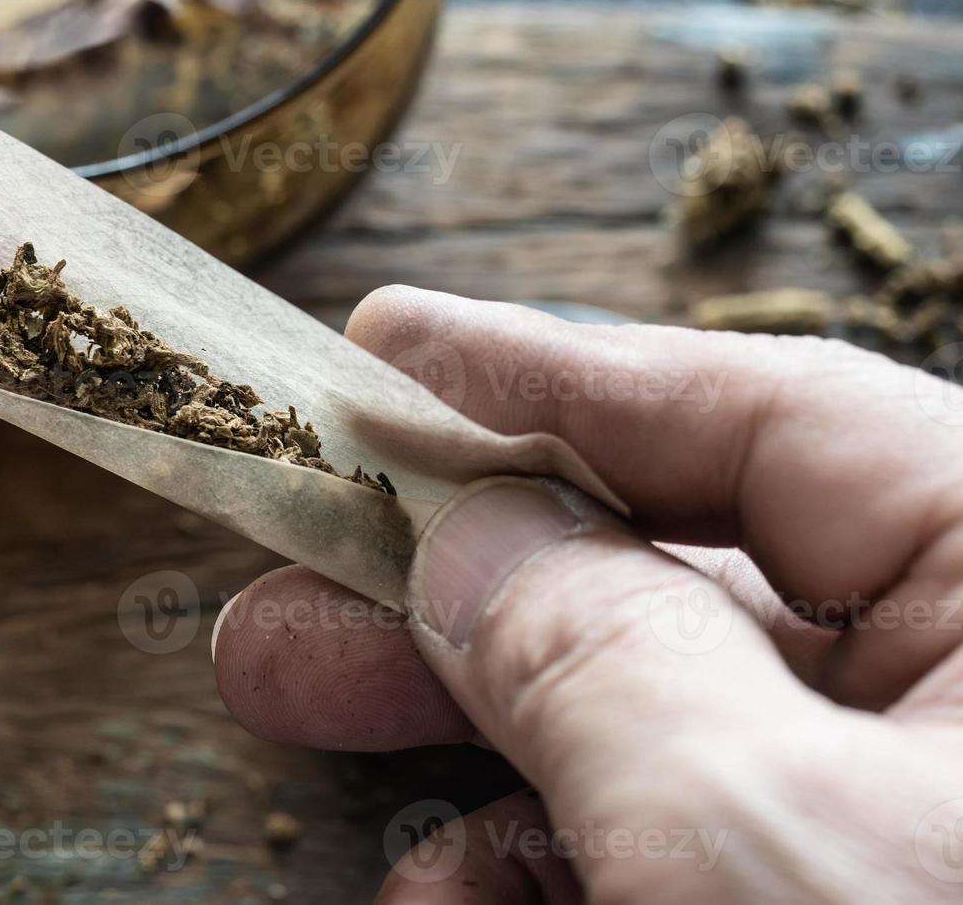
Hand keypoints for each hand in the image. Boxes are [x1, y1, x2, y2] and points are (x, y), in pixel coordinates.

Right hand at [213, 286, 962, 900]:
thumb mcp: (746, 821)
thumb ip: (600, 649)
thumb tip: (469, 533)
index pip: (769, 413)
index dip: (551, 373)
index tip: (390, 345)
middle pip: (676, 572)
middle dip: (460, 582)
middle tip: (294, 571)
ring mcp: (912, 809)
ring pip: (654, 719)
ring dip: (469, 739)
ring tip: (309, 733)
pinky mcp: (842, 897)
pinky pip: (678, 844)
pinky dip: (543, 859)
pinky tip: (450, 894)